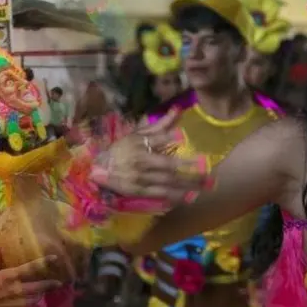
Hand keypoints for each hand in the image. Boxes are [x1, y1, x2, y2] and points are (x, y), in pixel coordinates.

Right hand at [0, 244, 61, 306]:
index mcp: (10, 276)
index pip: (31, 268)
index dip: (44, 262)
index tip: (55, 259)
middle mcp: (16, 290)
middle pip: (38, 287)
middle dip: (49, 285)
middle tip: (59, 283)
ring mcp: (15, 304)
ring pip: (34, 300)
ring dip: (41, 296)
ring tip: (45, 293)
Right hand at [94, 108, 208, 204]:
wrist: (100, 168)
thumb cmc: (122, 149)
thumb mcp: (138, 134)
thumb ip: (160, 124)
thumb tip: (178, 109)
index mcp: (141, 143)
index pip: (158, 139)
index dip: (172, 138)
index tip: (186, 139)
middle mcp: (142, 160)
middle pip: (168, 164)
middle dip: (187, 167)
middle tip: (207, 169)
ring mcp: (141, 177)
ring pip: (167, 181)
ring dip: (187, 184)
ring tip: (205, 185)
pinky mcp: (140, 190)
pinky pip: (160, 193)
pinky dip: (174, 196)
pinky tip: (188, 197)